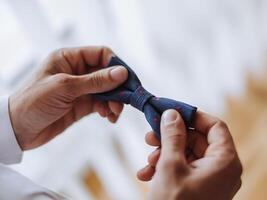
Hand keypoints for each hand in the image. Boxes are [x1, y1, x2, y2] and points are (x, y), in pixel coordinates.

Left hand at [9, 46, 127, 149]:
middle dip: (118, 87)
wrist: (17, 130)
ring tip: (114, 113)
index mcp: (69, 58)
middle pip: (107, 74)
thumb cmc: (33, 102)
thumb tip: (122, 73)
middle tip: (125, 100)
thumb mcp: (65, 88)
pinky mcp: (82, 105)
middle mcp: (77, 71)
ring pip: (107, 90)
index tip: (128, 80)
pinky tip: (109, 117)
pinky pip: (102, 104)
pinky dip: (109, 109)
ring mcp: (81, 89)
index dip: (116, 65)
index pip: (101, 54)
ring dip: (115, 101)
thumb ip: (95, 81)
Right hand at [137, 110, 241, 199]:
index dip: (193, 116)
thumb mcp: (170, 165)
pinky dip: (166, 168)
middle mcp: (222, 169)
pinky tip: (146, 174)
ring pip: (187, 154)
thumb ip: (172, 135)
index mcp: (225, 161)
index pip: (215, 126)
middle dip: (171, 138)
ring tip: (147, 161)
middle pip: (198, 140)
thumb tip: (172, 113)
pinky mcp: (199, 187)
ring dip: (164, 154)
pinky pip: (184, 169)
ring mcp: (211, 179)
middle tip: (150, 136)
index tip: (172, 113)